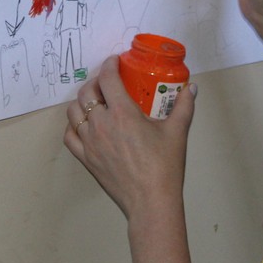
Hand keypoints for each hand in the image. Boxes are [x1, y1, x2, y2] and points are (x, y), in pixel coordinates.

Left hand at [63, 55, 195, 219]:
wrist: (151, 201)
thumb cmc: (165, 167)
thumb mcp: (178, 132)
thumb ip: (184, 106)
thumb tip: (192, 88)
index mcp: (123, 114)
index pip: (108, 78)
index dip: (109, 65)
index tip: (114, 62)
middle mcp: (101, 124)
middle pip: (86, 92)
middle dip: (95, 82)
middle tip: (107, 83)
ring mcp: (90, 142)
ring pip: (73, 112)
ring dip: (82, 102)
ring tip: (95, 102)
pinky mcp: (86, 159)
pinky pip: (69, 136)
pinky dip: (73, 126)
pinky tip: (84, 125)